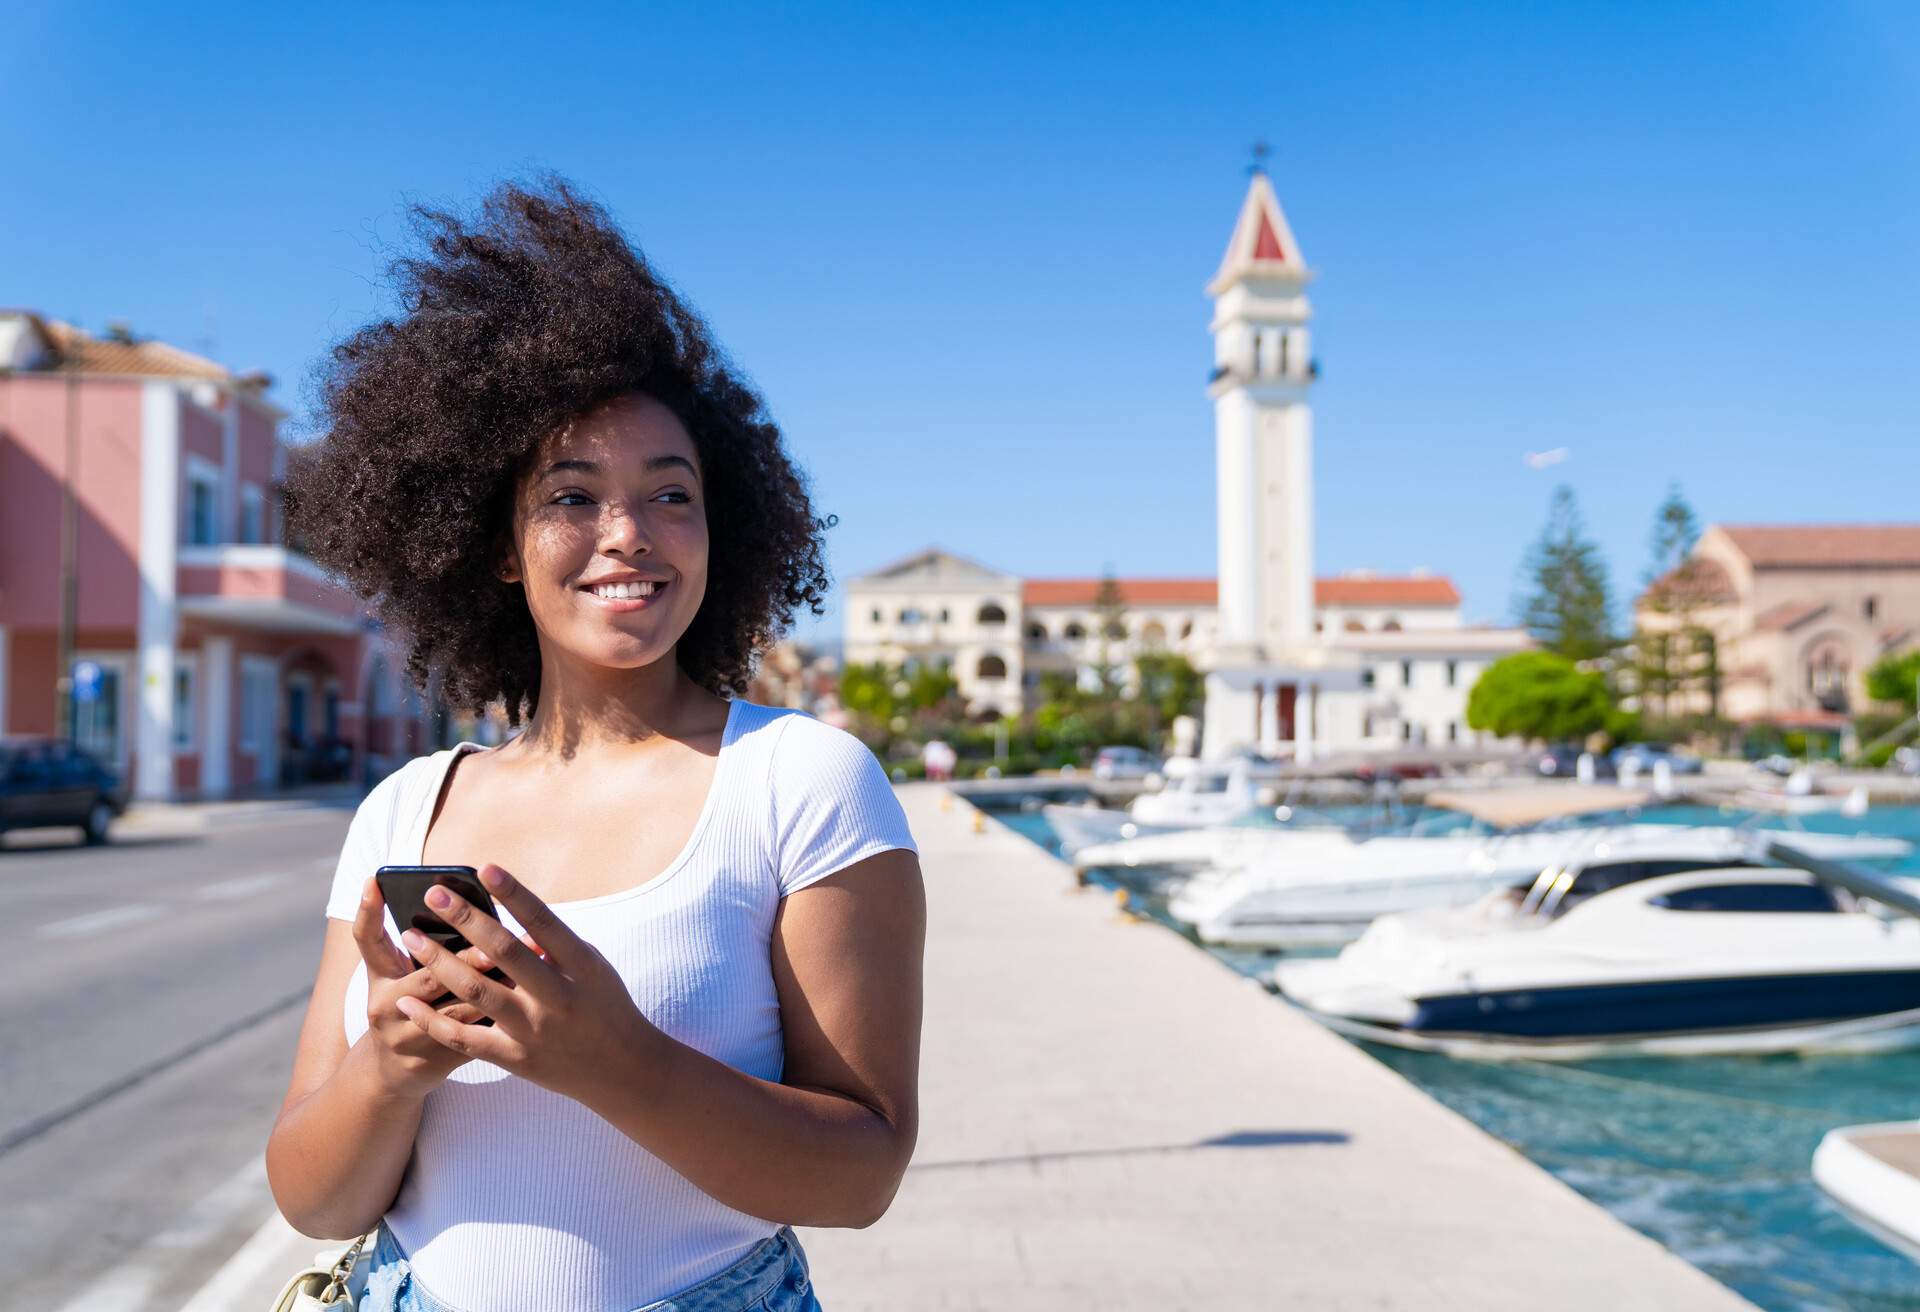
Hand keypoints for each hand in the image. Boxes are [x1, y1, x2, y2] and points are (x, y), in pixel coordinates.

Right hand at [351, 876, 532, 1098]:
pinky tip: (532, 997)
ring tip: (533, 960)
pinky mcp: (436, 1061)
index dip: (368, 909)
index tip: (377, 880)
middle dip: (471, 954)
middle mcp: (387, 1007)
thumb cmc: (405, 1004)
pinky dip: (505, 1015)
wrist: (390, 1073)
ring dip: (500, 983)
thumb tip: (459, 902)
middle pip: (430, 975)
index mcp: (380, 978)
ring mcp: (409, 1038)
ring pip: (462, 1007)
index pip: (367, 938)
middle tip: (505, 931)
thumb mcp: (400, 975)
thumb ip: (421, 945)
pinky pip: (478, 1035)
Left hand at [391, 864, 669, 1106]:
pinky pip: (465, 1038)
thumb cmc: (606, 1006)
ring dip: (439, 962)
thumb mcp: (594, 968)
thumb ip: (556, 945)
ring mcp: (533, 1030)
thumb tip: (514, 923)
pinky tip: (409, 1001)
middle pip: (503, 951)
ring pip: (476, 991)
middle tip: (432, 895)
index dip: (514, 893)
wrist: (621, 1070)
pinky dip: (433, 1020)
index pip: (543, 920)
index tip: (485, 868)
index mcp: (581, 966)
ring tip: (412, 938)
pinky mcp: (515, 1058)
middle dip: (465, 919)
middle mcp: (556, 996)